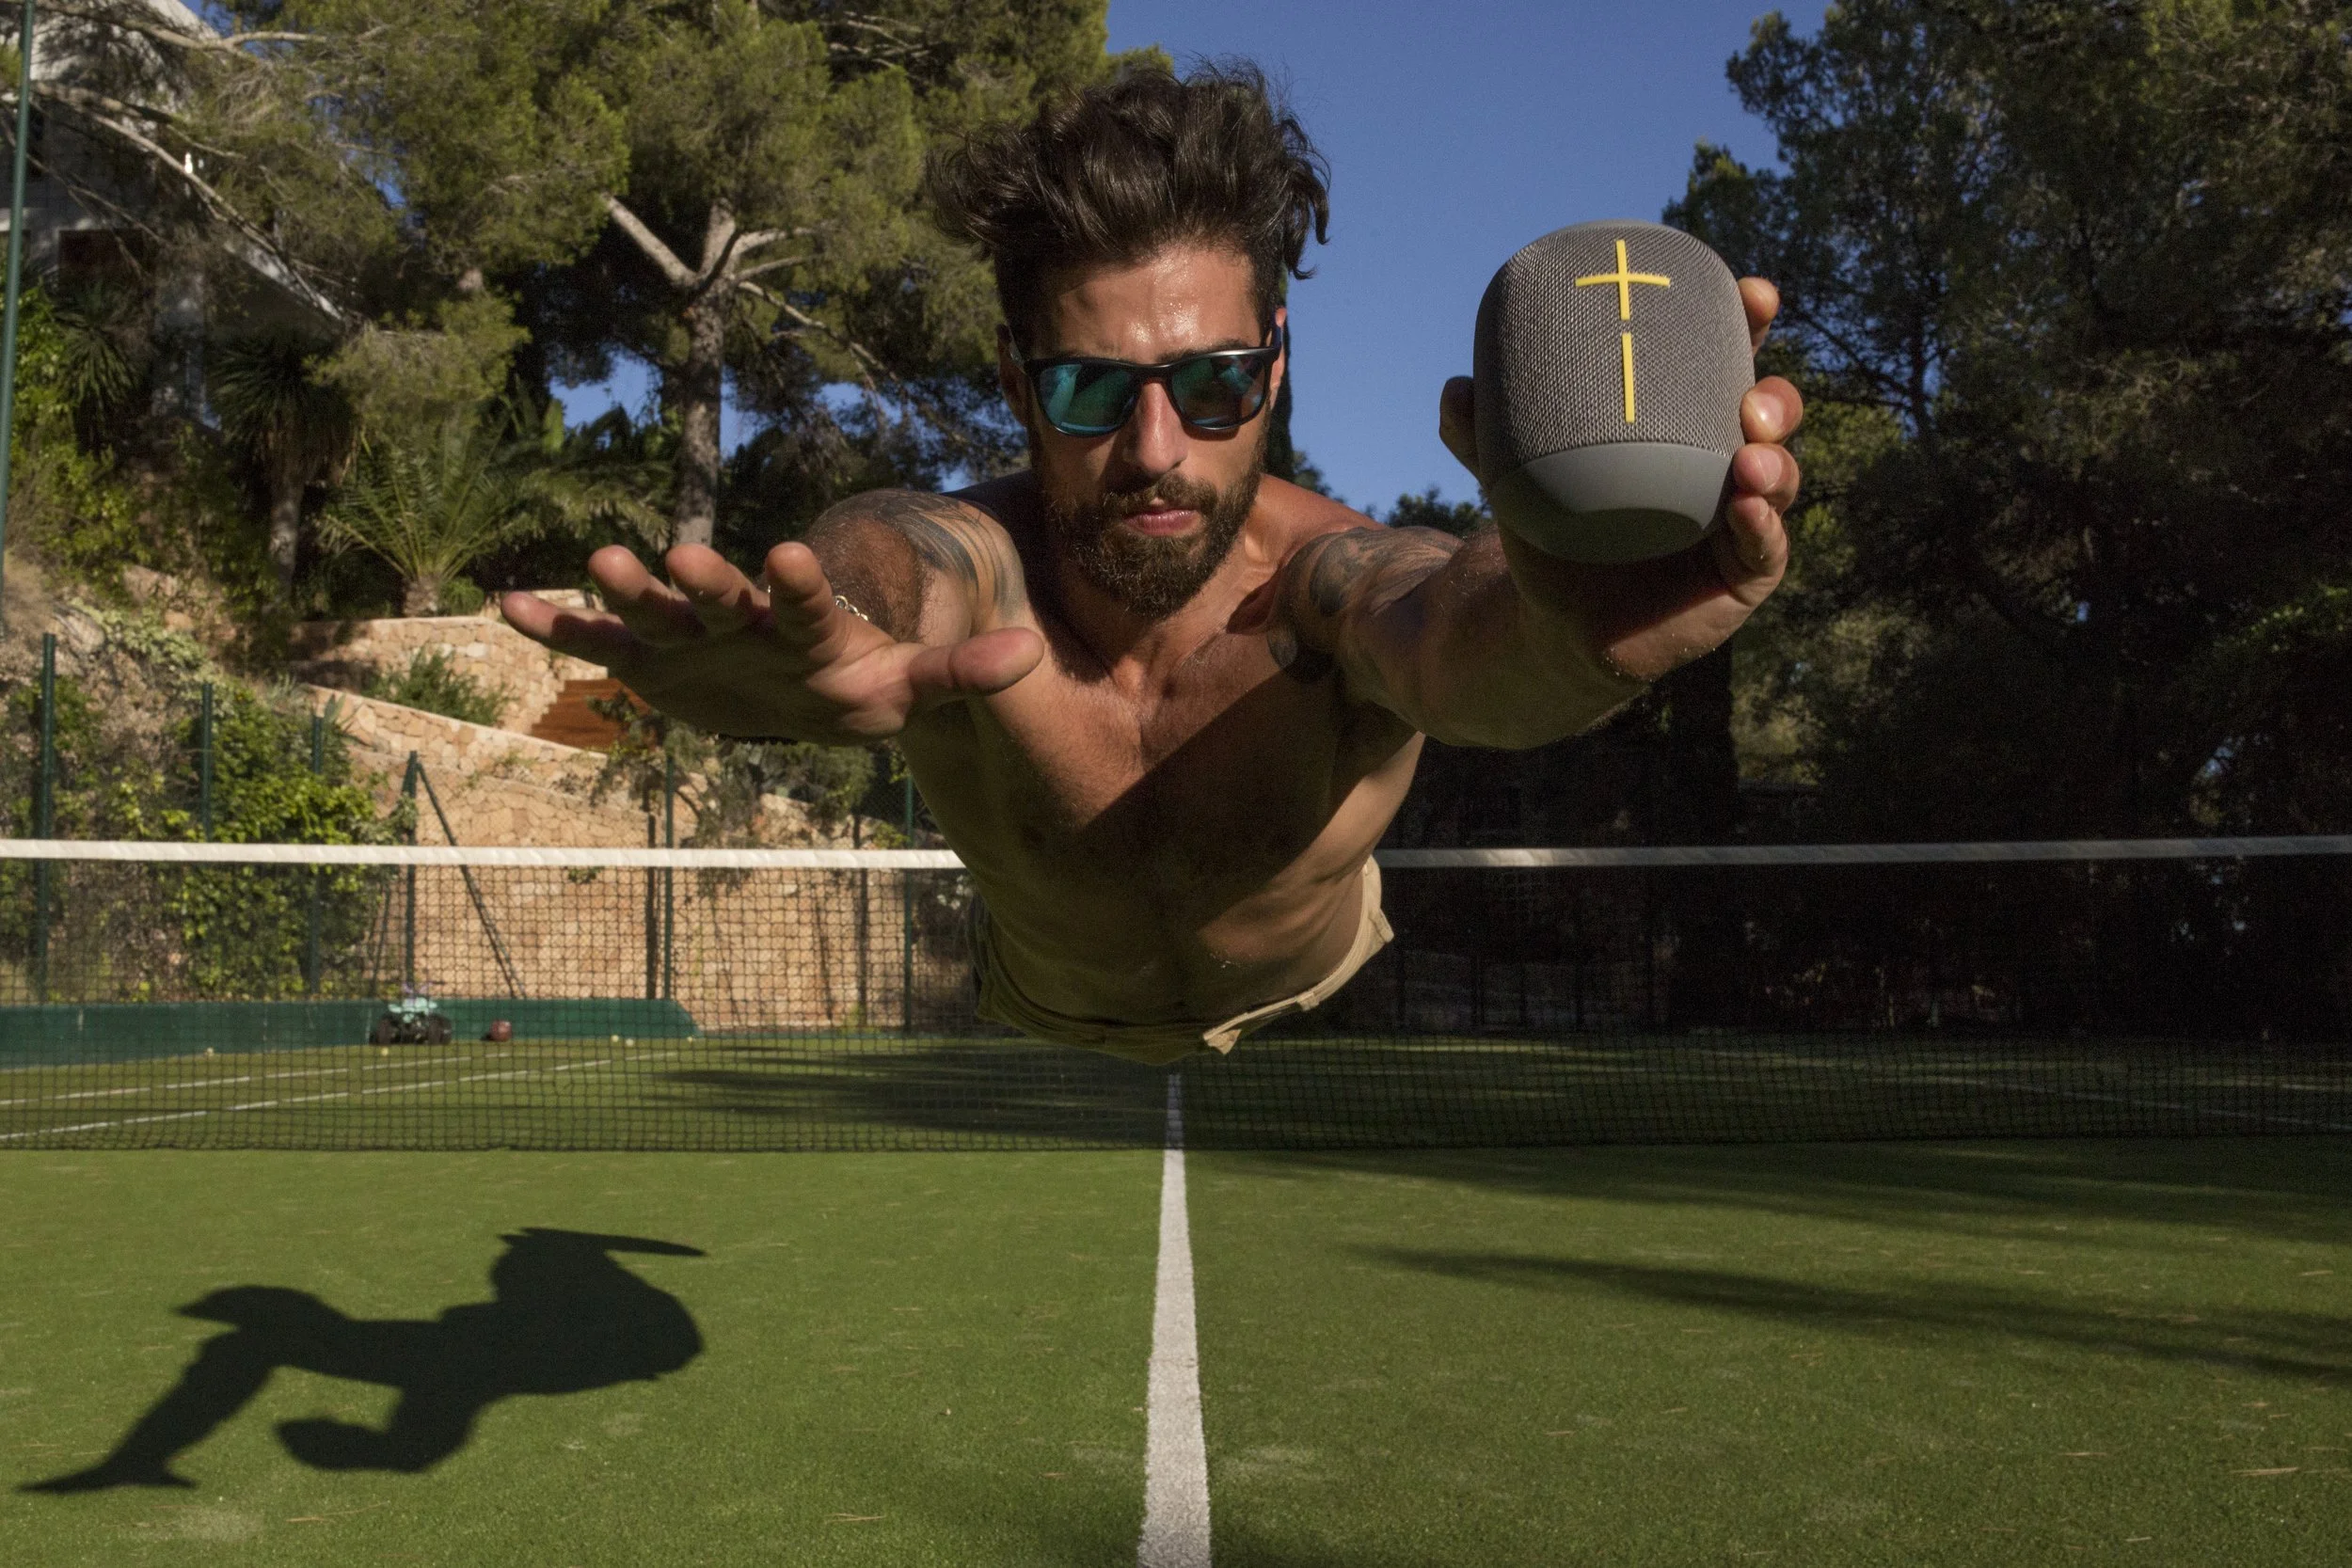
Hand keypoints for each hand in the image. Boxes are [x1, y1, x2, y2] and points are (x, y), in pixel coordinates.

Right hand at [501, 542, 1042, 743]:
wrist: (801, 686)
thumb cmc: (859, 683)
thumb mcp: (907, 686)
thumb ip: (960, 673)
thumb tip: (1031, 657)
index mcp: (806, 626)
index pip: (807, 603)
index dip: (801, 584)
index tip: (795, 554)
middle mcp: (744, 621)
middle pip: (722, 599)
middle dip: (704, 582)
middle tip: (680, 555)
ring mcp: (692, 637)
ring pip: (654, 613)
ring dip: (625, 592)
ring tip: (596, 562)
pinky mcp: (652, 660)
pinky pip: (597, 645)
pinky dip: (555, 629)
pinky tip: (505, 606)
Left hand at [1437, 276, 1802, 683]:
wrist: (1554, 623)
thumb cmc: (1554, 537)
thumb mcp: (1518, 479)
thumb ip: (1484, 437)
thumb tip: (1458, 390)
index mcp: (1683, 427)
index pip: (1728, 366)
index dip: (1749, 327)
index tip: (1754, 295)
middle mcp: (1722, 466)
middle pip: (1770, 418)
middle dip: (1776, 398)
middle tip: (1749, 399)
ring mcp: (1738, 520)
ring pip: (1777, 479)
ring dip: (1776, 462)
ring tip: (1751, 458)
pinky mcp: (1740, 576)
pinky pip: (1765, 547)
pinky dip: (1764, 527)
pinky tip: (1748, 509)